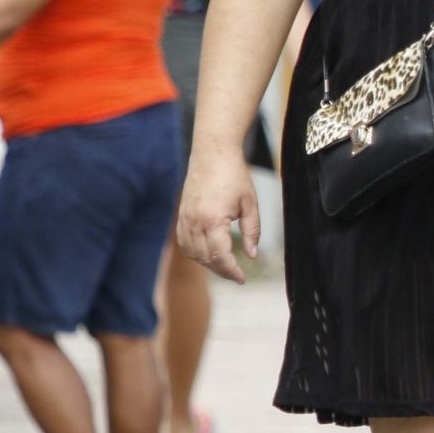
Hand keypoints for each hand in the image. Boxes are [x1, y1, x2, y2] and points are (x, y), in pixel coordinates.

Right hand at [177, 155, 258, 283]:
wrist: (213, 153)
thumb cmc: (235, 176)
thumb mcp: (250, 204)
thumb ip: (252, 232)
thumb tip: (252, 255)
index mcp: (212, 220)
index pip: (219, 256)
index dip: (231, 271)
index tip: (242, 278)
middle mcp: (194, 221)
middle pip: (205, 258)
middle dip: (221, 270)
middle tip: (237, 275)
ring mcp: (184, 218)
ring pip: (192, 252)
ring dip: (207, 263)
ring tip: (225, 266)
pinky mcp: (181, 215)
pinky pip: (184, 242)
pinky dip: (195, 252)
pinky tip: (208, 254)